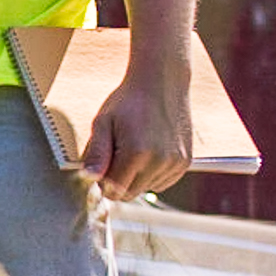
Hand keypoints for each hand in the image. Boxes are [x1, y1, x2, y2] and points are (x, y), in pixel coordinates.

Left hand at [83, 57, 193, 204]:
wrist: (161, 82)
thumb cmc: (128, 100)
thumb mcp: (103, 122)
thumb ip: (96, 152)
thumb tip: (90, 178)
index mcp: (136, 153)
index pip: (114, 191)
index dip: (103, 183)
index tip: (101, 167)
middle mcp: (159, 161)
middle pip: (130, 194)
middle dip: (119, 182)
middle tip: (116, 155)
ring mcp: (175, 163)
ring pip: (147, 189)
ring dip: (137, 178)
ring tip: (135, 148)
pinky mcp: (185, 162)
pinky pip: (163, 182)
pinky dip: (153, 174)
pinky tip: (149, 151)